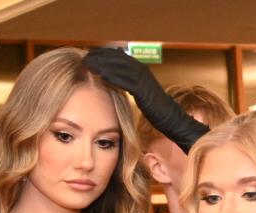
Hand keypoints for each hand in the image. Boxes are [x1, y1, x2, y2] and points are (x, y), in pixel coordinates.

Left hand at [83, 48, 208, 151]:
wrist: (169, 116)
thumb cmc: (154, 106)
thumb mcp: (139, 89)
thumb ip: (128, 81)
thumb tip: (113, 77)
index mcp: (140, 68)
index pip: (119, 55)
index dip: (104, 53)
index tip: (90, 54)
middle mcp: (142, 70)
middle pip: (117, 58)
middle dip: (101, 56)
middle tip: (86, 56)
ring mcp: (143, 79)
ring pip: (120, 67)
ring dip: (103, 64)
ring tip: (88, 63)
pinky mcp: (143, 91)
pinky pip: (125, 81)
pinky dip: (113, 77)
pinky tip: (101, 76)